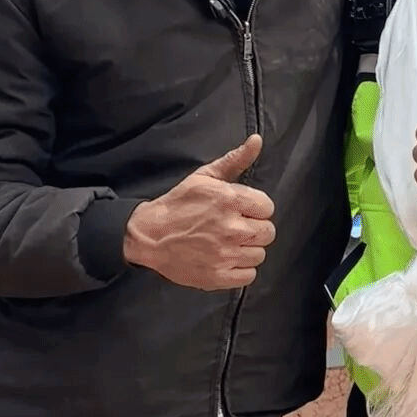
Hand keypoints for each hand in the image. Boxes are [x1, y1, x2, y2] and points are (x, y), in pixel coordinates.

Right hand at [123, 134, 275, 289]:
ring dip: (248, 249)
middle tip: (237, 227)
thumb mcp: (205, 176)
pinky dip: (240, 269)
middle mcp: (230, 229)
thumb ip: (235, 160)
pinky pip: (248, 276)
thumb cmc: (178, 204)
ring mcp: (224, 255)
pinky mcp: (217, 276)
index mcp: (229, 200)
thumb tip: (257, 140)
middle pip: (268, 232)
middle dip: (255, 228)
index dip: (256, 208)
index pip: (268, 207)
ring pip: (259, 255)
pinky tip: (227, 259)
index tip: (243, 210)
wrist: (149, 236)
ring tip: (230, 243)